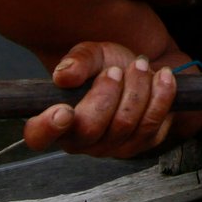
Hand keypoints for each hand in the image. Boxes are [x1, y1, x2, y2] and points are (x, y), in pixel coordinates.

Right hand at [23, 41, 178, 157]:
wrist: (146, 69)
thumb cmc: (110, 65)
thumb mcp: (93, 54)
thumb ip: (78, 61)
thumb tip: (64, 75)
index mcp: (57, 120)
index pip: (39, 137)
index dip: (47, 128)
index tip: (64, 110)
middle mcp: (82, 141)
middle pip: (90, 129)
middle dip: (107, 93)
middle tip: (115, 70)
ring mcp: (112, 147)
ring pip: (124, 125)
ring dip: (137, 88)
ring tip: (140, 65)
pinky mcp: (142, 144)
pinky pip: (152, 125)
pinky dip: (160, 95)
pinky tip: (162, 76)